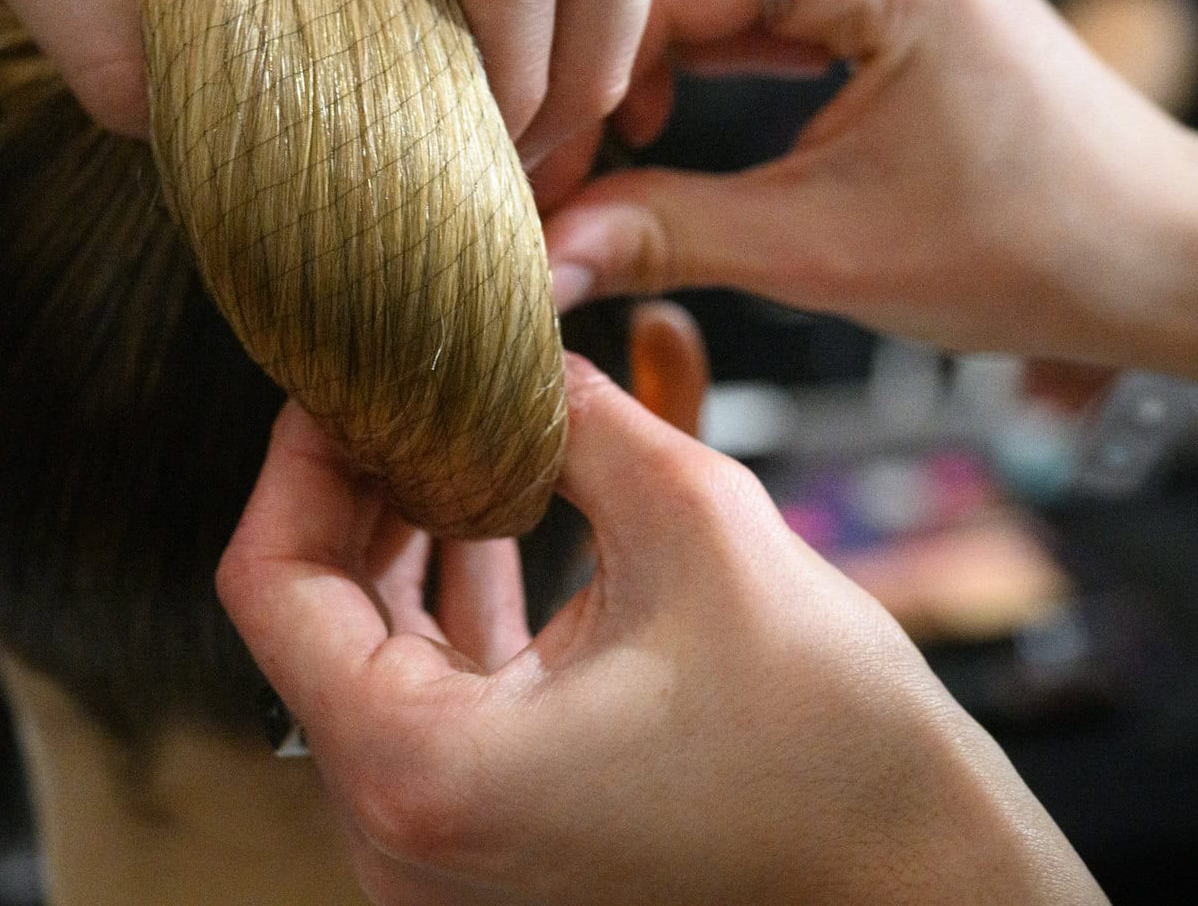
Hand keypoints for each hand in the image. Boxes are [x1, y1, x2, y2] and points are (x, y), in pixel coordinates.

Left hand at [218, 359, 1101, 904]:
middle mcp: (407, 833)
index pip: (271, 581)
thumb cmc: (837, 753)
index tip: (346, 376)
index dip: (301, 455)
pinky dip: (453, 603)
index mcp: (423, 771)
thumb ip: (578, 417)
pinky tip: (492, 508)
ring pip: (371, 652)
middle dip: (358, 483)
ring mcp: (446, 847)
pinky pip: (435, 696)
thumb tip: (514, 346)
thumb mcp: (698, 525)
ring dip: (405, 535)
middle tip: (400, 380)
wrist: (925, 889)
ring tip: (445, 424)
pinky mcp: (497, 835)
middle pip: (313, 616)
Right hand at [542, 0, 1197, 392]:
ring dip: (611, 7)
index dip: (564, 72)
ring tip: (567, 114)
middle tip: (509, 116)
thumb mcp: (825, 252)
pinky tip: (644, 99)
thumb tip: (533, 261)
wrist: (1154, 243)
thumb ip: (666, 236)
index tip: (513, 161)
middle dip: (567, 11)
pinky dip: (667, 14)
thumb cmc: (1027, 245)